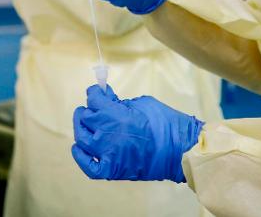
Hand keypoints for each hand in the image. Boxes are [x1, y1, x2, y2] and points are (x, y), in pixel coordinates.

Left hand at [72, 84, 202, 182]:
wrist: (181, 150)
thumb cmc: (166, 123)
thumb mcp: (142, 103)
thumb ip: (121, 102)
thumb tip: (107, 98)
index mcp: (115, 115)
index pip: (94, 99)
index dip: (95, 92)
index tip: (98, 91)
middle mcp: (107, 135)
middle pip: (86, 118)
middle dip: (89, 109)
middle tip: (94, 107)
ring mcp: (108, 154)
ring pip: (82, 139)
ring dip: (81, 128)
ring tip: (85, 123)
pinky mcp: (112, 170)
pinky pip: (89, 166)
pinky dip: (81, 157)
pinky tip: (79, 148)